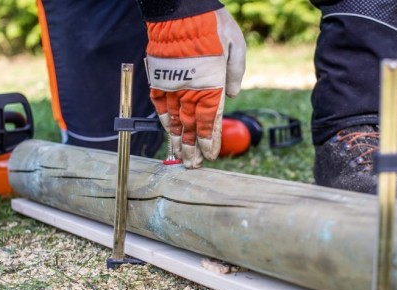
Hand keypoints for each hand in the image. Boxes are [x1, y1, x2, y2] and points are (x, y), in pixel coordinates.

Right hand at [145, 8, 245, 167]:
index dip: (211, 140)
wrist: (180, 10)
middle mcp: (191, 91)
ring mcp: (173, 86)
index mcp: (212, 86)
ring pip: (176, 120)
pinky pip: (160, 105)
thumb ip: (234, 73)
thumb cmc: (213, 26)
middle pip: (192, 127)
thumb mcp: (236, 46)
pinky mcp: (160, 78)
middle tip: (194, 166)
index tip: (211, 156)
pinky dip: (165, 120)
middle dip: (193, 148)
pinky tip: (168, 131)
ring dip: (178, 140)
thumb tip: (232, 96)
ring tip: (180, 158)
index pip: (211, 121)